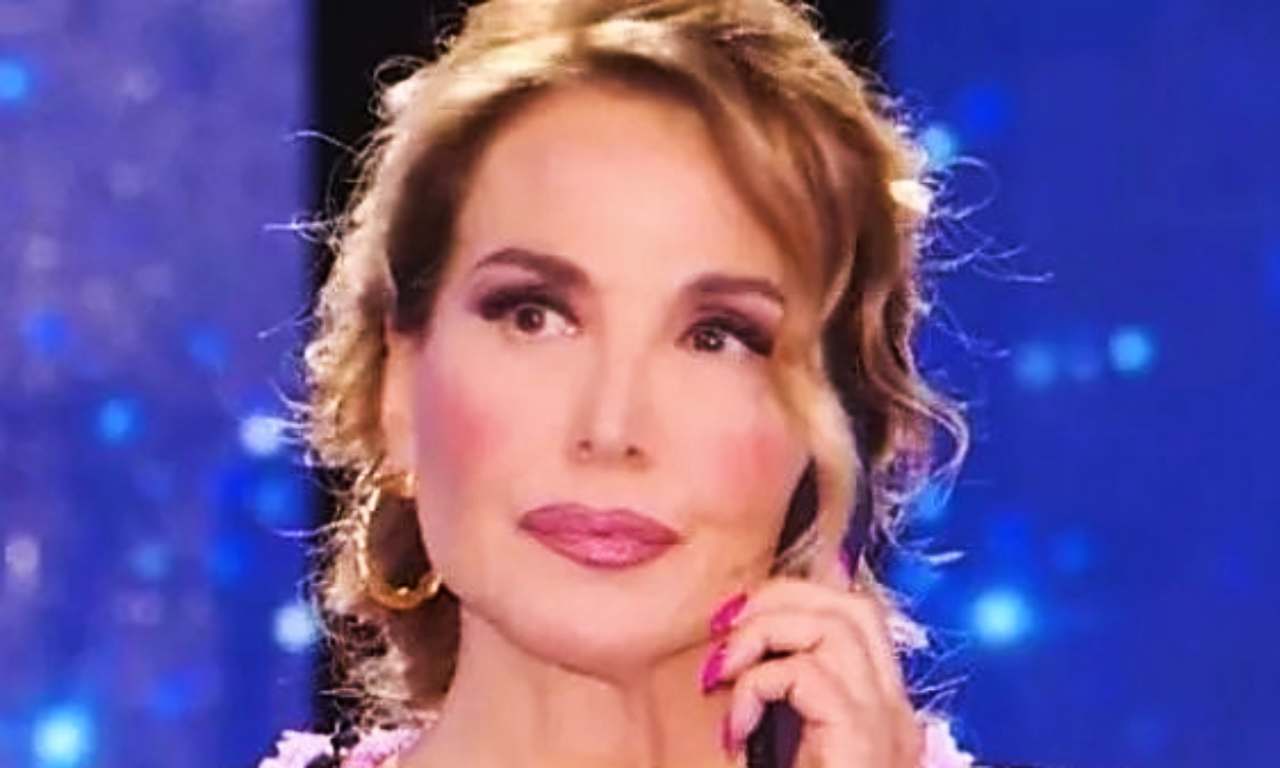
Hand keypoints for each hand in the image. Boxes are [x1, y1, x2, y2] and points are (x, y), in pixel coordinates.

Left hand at [700, 561, 924, 766]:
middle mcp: (895, 711)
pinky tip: (736, 726)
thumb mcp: (782, 741)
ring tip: (725, 671)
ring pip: (836, 625)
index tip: (735, 622)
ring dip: (766, 632)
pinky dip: (758, 685)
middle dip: (782, 596)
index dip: (793, 599)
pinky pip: (807, 673)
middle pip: (854, 605)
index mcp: (880, 709)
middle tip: (726, 628)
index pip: (856, 616)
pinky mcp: (863, 739)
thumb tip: (732, 641)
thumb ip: (776, 696)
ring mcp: (887, 725)